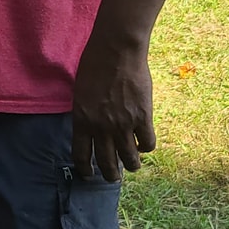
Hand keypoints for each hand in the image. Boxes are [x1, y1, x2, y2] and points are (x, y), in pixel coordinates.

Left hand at [71, 39, 155, 180]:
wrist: (117, 51)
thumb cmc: (95, 65)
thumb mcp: (81, 92)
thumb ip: (86, 114)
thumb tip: (93, 129)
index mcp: (82, 121)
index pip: (81, 155)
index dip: (85, 169)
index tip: (89, 175)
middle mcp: (101, 127)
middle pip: (106, 162)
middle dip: (110, 175)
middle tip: (113, 178)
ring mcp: (123, 124)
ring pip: (129, 159)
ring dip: (131, 166)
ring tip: (133, 166)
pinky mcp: (142, 117)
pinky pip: (148, 143)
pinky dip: (147, 147)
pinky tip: (145, 144)